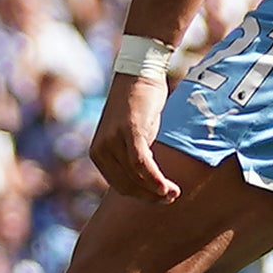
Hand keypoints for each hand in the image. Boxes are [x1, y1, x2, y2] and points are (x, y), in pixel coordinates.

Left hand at [87, 64, 178, 201]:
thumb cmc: (138, 106)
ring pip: (135, 177)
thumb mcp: (130, 136)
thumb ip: (132, 157)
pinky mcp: (128, 131)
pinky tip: (166, 186)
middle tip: (170, 198)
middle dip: (150, 197)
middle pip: (127, 185)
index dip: (142, 197)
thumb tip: (147, 184)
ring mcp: (113, 140)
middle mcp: (101, 149)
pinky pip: (141, 163)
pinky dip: (155, 178)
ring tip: (173, 193)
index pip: (120, 186)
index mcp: (98, 153)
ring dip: (156, 190)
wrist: (139, 74)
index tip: (160, 199)